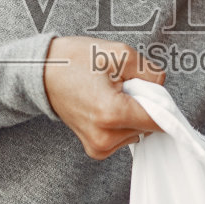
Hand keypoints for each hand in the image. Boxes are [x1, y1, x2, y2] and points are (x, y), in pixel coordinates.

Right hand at [43, 37, 165, 158]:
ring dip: (132, 114)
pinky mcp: (95, 149)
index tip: (152, 89)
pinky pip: (125, 137)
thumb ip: (150, 72)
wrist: (42, 72)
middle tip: (123, 86)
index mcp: (111, 114)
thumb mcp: (119, 54)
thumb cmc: (75, 60)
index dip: (161, 103)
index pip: (158, 121)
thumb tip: (162, 89)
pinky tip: (106, 106)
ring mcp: (98, 146)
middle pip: (148, 126)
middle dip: (143, 105)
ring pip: (138, 131)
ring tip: (110, 95)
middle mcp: (105, 137)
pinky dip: (122, 123)